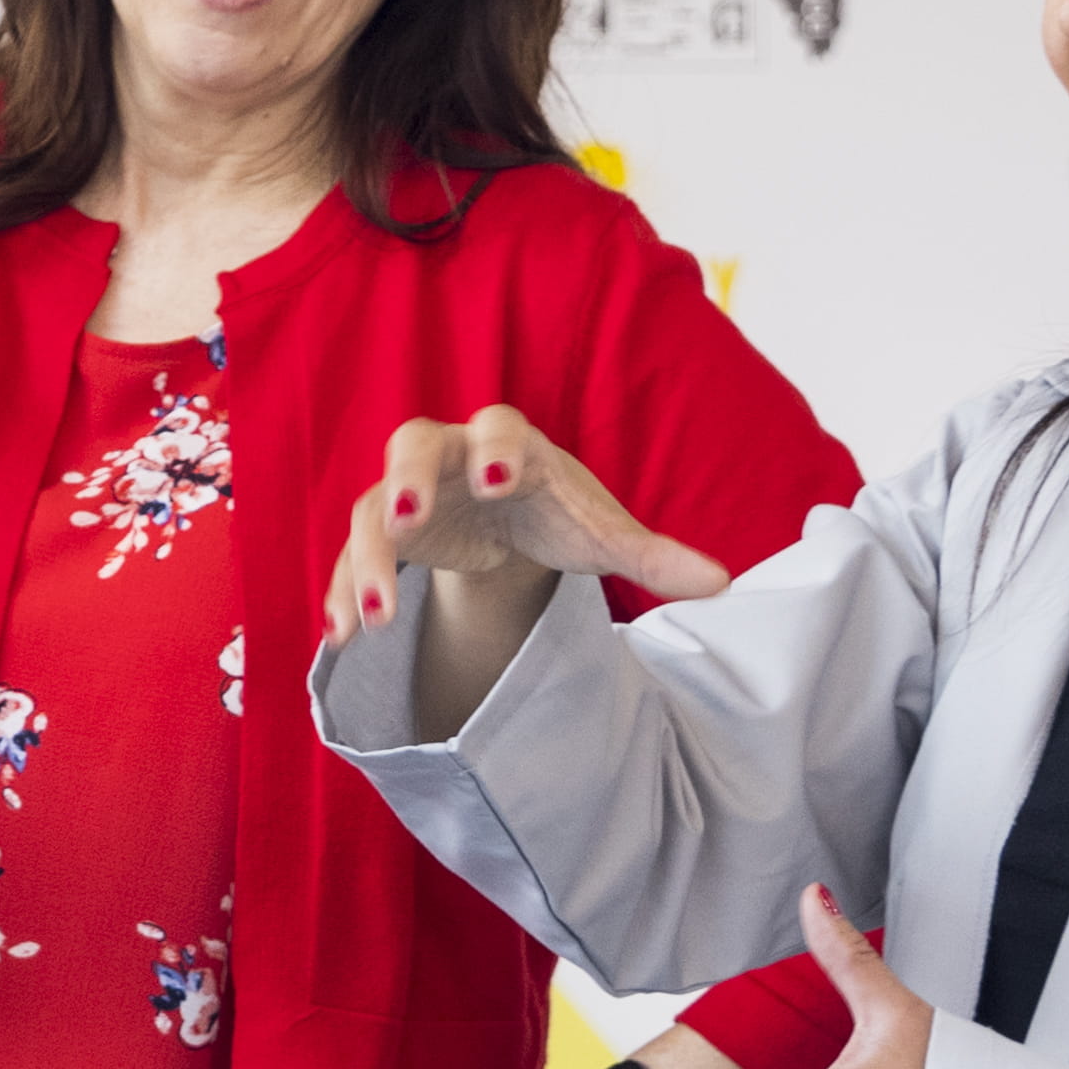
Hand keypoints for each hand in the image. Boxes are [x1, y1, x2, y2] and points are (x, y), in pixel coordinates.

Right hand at [314, 404, 728, 651]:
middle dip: (408, 482)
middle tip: (406, 521)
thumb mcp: (602, 533)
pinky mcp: (382, 533)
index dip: (496, 452)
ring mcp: (404, 490)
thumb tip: (724, 582)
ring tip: (374, 620)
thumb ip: (653, 555)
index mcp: (509, 443)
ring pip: (372, 509)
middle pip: (412, 445)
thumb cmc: (557, 513)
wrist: (511, 519)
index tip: (500, 483)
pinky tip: (344, 639)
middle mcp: (447, 454)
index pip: (498, 430)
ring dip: (367, 560)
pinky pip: (351, 556)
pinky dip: (345, 593)